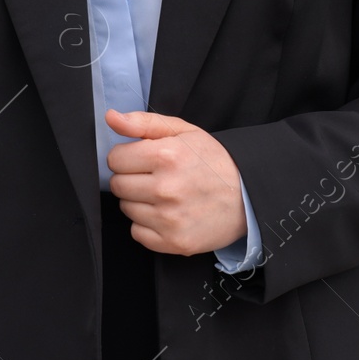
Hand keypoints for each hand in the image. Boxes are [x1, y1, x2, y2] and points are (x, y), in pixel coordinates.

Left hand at [104, 109, 246, 256]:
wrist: (247, 195)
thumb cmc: (212, 160)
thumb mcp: (181, 131)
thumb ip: (142, 122)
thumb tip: (111, 118)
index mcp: (166, 156)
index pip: (114, 159)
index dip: (126, 157)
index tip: (142, 159)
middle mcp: (166, 188)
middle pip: (117, 185)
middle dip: (131, 178)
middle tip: (154, 177)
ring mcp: (170, 218)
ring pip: (126, 209)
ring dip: (139, 202)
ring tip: (164, 195)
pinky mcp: (174, 242)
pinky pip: (137, 233)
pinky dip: (147, 225)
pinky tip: (166, 213)